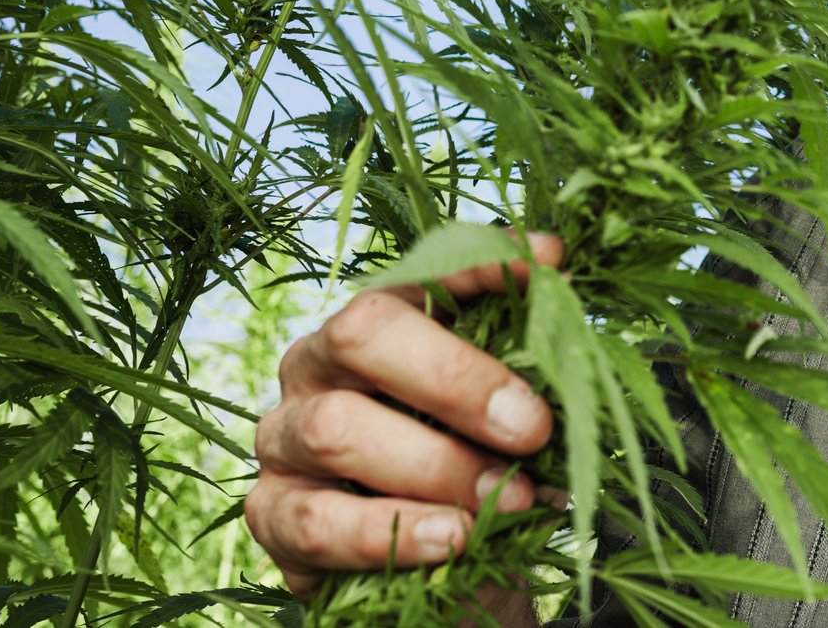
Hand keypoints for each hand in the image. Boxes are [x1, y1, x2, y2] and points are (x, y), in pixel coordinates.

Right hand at [244, 233, 564, 600]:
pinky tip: (454, 538)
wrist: (418, 562)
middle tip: (532, 428)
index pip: (415, 270)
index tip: (546, 269)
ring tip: (511, 498)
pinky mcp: (271, 517)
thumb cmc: (461, 460)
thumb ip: (519, 348)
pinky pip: (318, 520)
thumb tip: (556, 270)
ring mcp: (284, 439)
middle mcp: (315, 366)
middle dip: (454, 379)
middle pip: (360, 336)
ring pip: (336, 431)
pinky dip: (395, 531)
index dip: (479, 265)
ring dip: (435, 466)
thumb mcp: (495, 404)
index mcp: (372, 323)